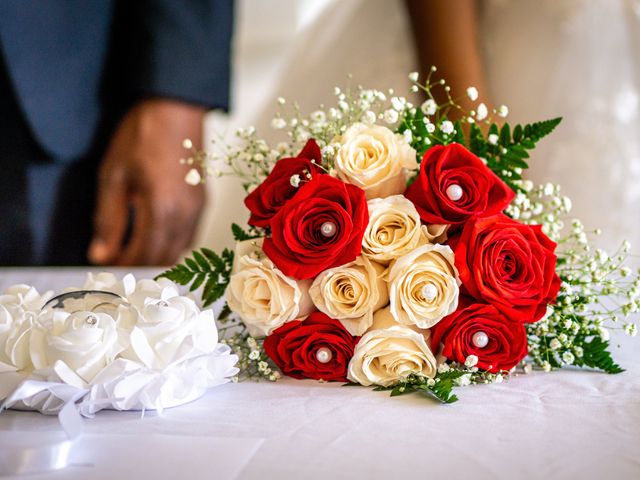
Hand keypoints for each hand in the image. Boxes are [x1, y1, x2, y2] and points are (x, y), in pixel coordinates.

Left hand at [88, 99, 205, 265]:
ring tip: (132, 248)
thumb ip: (108, 220)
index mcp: (161, 210)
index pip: (142, 256)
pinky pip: (189, 237)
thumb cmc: (143, 136)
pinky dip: (171, 244)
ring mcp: (198, 210)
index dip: (122, 266)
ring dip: (156, 256)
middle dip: (139, 265)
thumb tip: (101, 253)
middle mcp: (185, 216)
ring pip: (179, 251)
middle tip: (116, 259)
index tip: (105, 264)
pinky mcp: (203, 203)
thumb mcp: (114, 177)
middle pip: (162, 259)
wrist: (176, 109)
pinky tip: (154, 234)